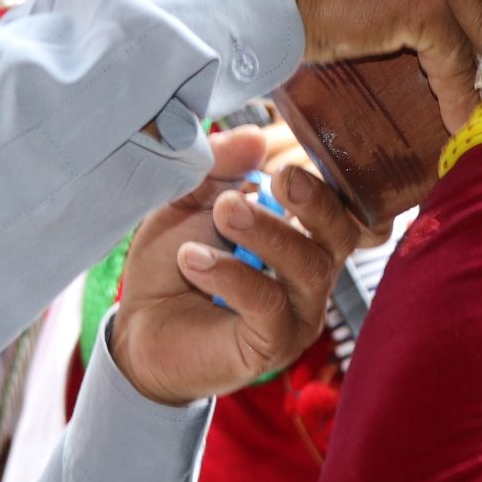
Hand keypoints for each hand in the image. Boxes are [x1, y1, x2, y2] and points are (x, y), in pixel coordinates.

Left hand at [106, 127, 363, 406]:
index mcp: (299, 232)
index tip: (288, 161)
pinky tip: (194, 260)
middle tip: (275, 180)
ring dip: (266, 233)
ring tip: (221, 212)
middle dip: (314, 202)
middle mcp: (311, 271)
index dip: (327, 182)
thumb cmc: (173, 264)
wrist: (140, 326)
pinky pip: (269, 304)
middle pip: (341, 233)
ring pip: (309, 267)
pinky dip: (232, 275)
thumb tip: (253, 137)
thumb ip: (218, 169)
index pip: (338, 204)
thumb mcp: (188, 202)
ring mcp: (298, 310)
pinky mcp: (275, 344)